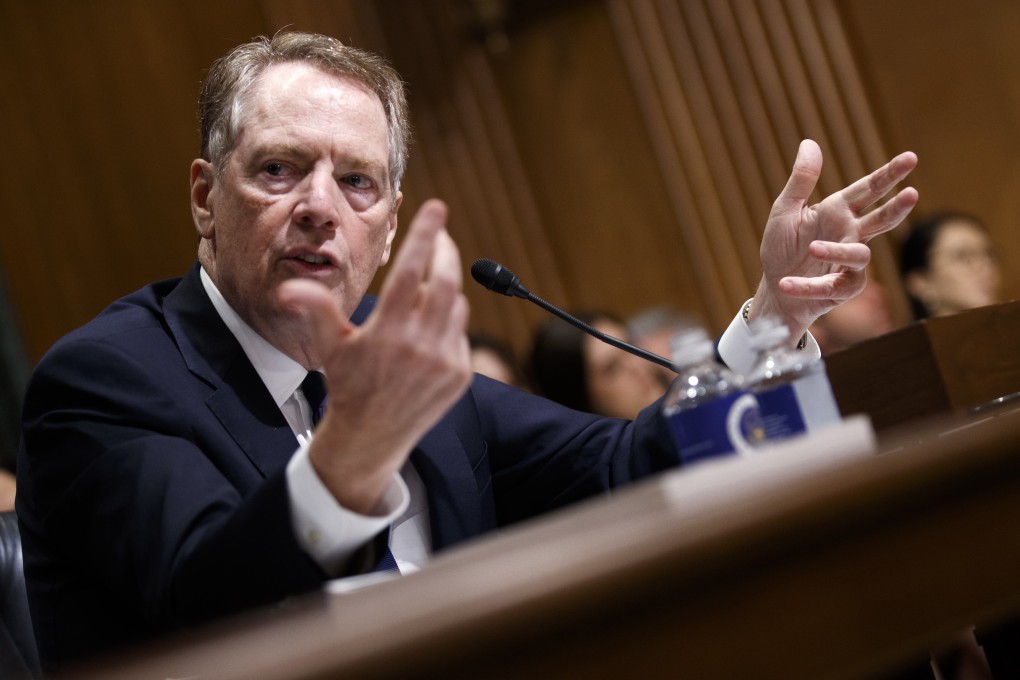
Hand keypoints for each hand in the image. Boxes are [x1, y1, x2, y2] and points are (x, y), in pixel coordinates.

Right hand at [278, 199, 471, 513]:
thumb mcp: (329, 346)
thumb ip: (315, 309)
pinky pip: (460, 332)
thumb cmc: (347, 384)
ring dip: (444, 289)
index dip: (426, 234)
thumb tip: (289, 287)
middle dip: (446, 251)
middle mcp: (420, 346)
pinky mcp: (460, 374)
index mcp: (387, 333)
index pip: (412, 271)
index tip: (437, 206)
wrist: (372, 436)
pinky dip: (448, 319)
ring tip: (424, 290)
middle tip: (440, 234)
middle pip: (446, 282)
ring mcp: (445, 361)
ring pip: (455, 306)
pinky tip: (429, 327)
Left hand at [750, 140, 917, 338]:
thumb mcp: (785, 210)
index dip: (890, 174)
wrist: (775, 290)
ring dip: (837, 250)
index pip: (869, 189)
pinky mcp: (842, 289)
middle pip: (881, 220)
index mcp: (838, 211)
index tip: (911, 158)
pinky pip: (831, 286)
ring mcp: (849, 264)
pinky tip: (787, 283)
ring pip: (859, 255)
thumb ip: (801, 180)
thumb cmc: (782, 247)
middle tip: (912, 194)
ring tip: (812, 248)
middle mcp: (849, 234)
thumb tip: (809, 142)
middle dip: (897, 207)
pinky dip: (808, 285)